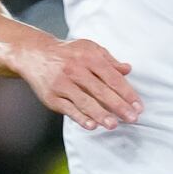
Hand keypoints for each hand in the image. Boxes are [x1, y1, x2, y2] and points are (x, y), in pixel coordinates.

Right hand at [13, 35, 141, 131]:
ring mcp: (62, 84)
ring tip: (113, 125)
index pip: (112, 77)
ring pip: (84, 101)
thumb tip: (128, 70)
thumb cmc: (67, 53)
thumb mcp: (89, 48)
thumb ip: (109, 60)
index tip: (138, 106)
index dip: (127, 93)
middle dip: (118, 106)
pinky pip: (68, 109)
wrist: (33, 54)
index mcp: (88, 57)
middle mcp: (75, 70)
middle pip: (100, 91)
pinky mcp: (51, 96)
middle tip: (132, 118)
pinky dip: (79, 118)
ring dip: (100, 114)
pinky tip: (91, 125)